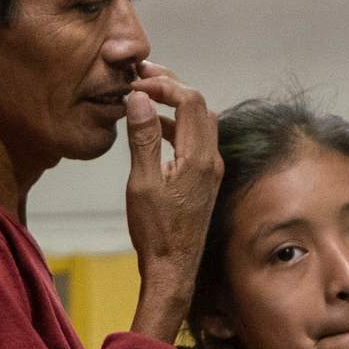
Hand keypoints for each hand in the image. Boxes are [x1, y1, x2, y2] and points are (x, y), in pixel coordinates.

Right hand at [119, 65, 215, 338]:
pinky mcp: (204, 179)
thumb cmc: (156, 232)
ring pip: (198, 121)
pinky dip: (175, 125)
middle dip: (172, 87)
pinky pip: (194, 139)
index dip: (164, 84)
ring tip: (145, 97)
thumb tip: (139, 99)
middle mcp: (211, 159)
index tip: (137, 83)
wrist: (173, 270)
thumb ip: (143, 138)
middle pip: (199, 105)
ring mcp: (210, 169)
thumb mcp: (142, 183)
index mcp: (198, 157)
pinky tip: (153, 129)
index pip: (190, 100)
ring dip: (174, 105)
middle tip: (142, 78)